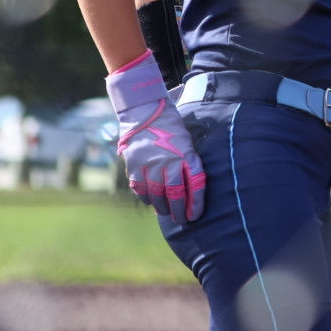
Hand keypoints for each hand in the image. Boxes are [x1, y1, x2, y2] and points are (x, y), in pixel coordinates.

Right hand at [106, 50, 205, 221]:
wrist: (145, 109)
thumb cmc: (171, 125)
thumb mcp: (186, 140)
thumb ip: (188, 161)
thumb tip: (191, 185)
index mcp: (186, 154)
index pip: (195, 184)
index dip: (196, 202)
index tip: (195, 215)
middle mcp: (169, 161)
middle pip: (175, 193)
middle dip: (179, 210)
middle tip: (182, 220)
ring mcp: (150, 164)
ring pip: (157, 194)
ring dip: (162, 206)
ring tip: (167, 213)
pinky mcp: (134, 164)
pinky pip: (140, 188)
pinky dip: (146, 197)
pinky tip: (151, 201)